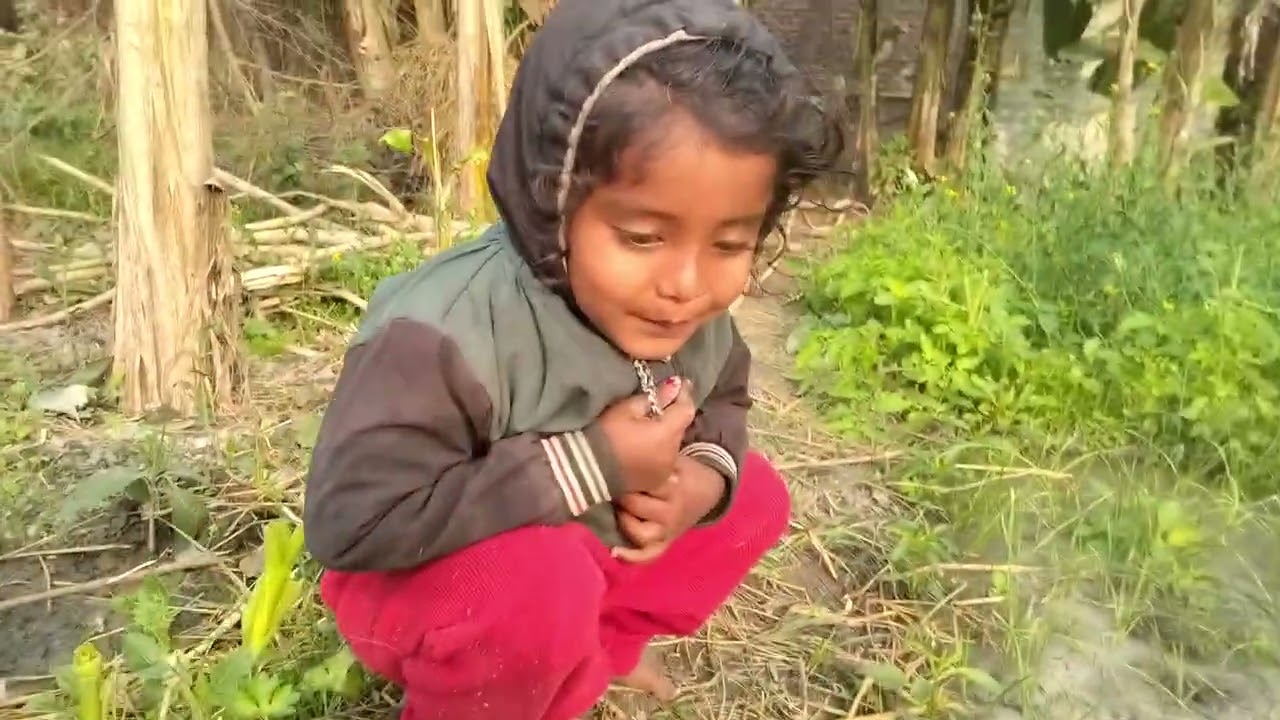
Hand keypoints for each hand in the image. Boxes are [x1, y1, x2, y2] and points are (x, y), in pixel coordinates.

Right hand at [597, 377, 696, 493]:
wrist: (586, 470)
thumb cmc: (605, 435)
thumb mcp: (626, 409)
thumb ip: (654, 398)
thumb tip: (674, 386)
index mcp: (667, 434)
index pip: (686, 409)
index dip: (684, 394)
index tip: (680, 383)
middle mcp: (672, 453)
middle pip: (680, 428)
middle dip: (673, 414)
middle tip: (661, 402)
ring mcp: (665, 470)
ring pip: (672, 444)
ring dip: (666, 433)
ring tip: (650, 425)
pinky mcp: (656, 480)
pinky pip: (664, 459)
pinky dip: (660, 449)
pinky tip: (646, 444)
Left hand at [613, 455, 725, 563]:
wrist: (707, 490)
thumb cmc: (683, 471)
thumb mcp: (674, 458)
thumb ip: (654, 458)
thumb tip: (628, 445)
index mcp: (674, 489)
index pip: (645, 484)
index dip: (627, 475)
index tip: (613, 467)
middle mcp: (672, 513)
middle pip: (637, 506)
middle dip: (622, 495)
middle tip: (611, 486)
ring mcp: (669, 531)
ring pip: (641, 534)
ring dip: (625, 522)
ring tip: (617, 510)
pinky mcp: (666, 542)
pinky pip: (649, 555)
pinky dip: (632, 556)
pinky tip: (615, 551)